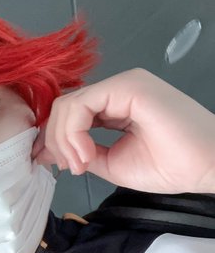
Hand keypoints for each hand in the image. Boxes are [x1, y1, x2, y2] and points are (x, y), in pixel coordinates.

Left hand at [32, 68, 214, 193]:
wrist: (205, 166)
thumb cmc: (169, 166)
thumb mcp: (112, 163)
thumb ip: (84, 152)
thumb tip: (53, 153)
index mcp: (114, 104)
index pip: (70, 113)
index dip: (54, 138)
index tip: (53, 165)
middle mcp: (116, 89)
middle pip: (64, 107)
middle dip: (55, 141)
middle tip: (70, 168)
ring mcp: (123, 84)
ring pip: (69, 105)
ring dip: (64, 140)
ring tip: (80, 165)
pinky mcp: (128, 87)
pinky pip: (82, 105)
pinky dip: (74, 133)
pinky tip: (85, 155)